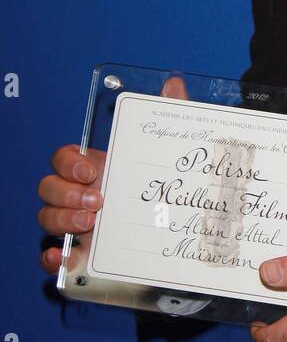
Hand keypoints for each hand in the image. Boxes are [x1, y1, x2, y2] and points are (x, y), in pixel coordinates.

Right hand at [38, 75, 188, 274]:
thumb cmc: (170, 185)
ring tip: (91, 225)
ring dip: (61, 221)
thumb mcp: (172, 151)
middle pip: (49, 188)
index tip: (91, 169)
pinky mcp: (84, 254)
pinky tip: (64, 257)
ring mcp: (79, 225)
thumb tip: (173, 83)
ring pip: (47, 219)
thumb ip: (173, 114)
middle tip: (98, 202)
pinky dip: (52, 258)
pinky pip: (54, 257)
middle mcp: (82, 195)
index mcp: (98, 169)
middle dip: (65, 193)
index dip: (68, 162)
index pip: (63, 158)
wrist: (183, 231)